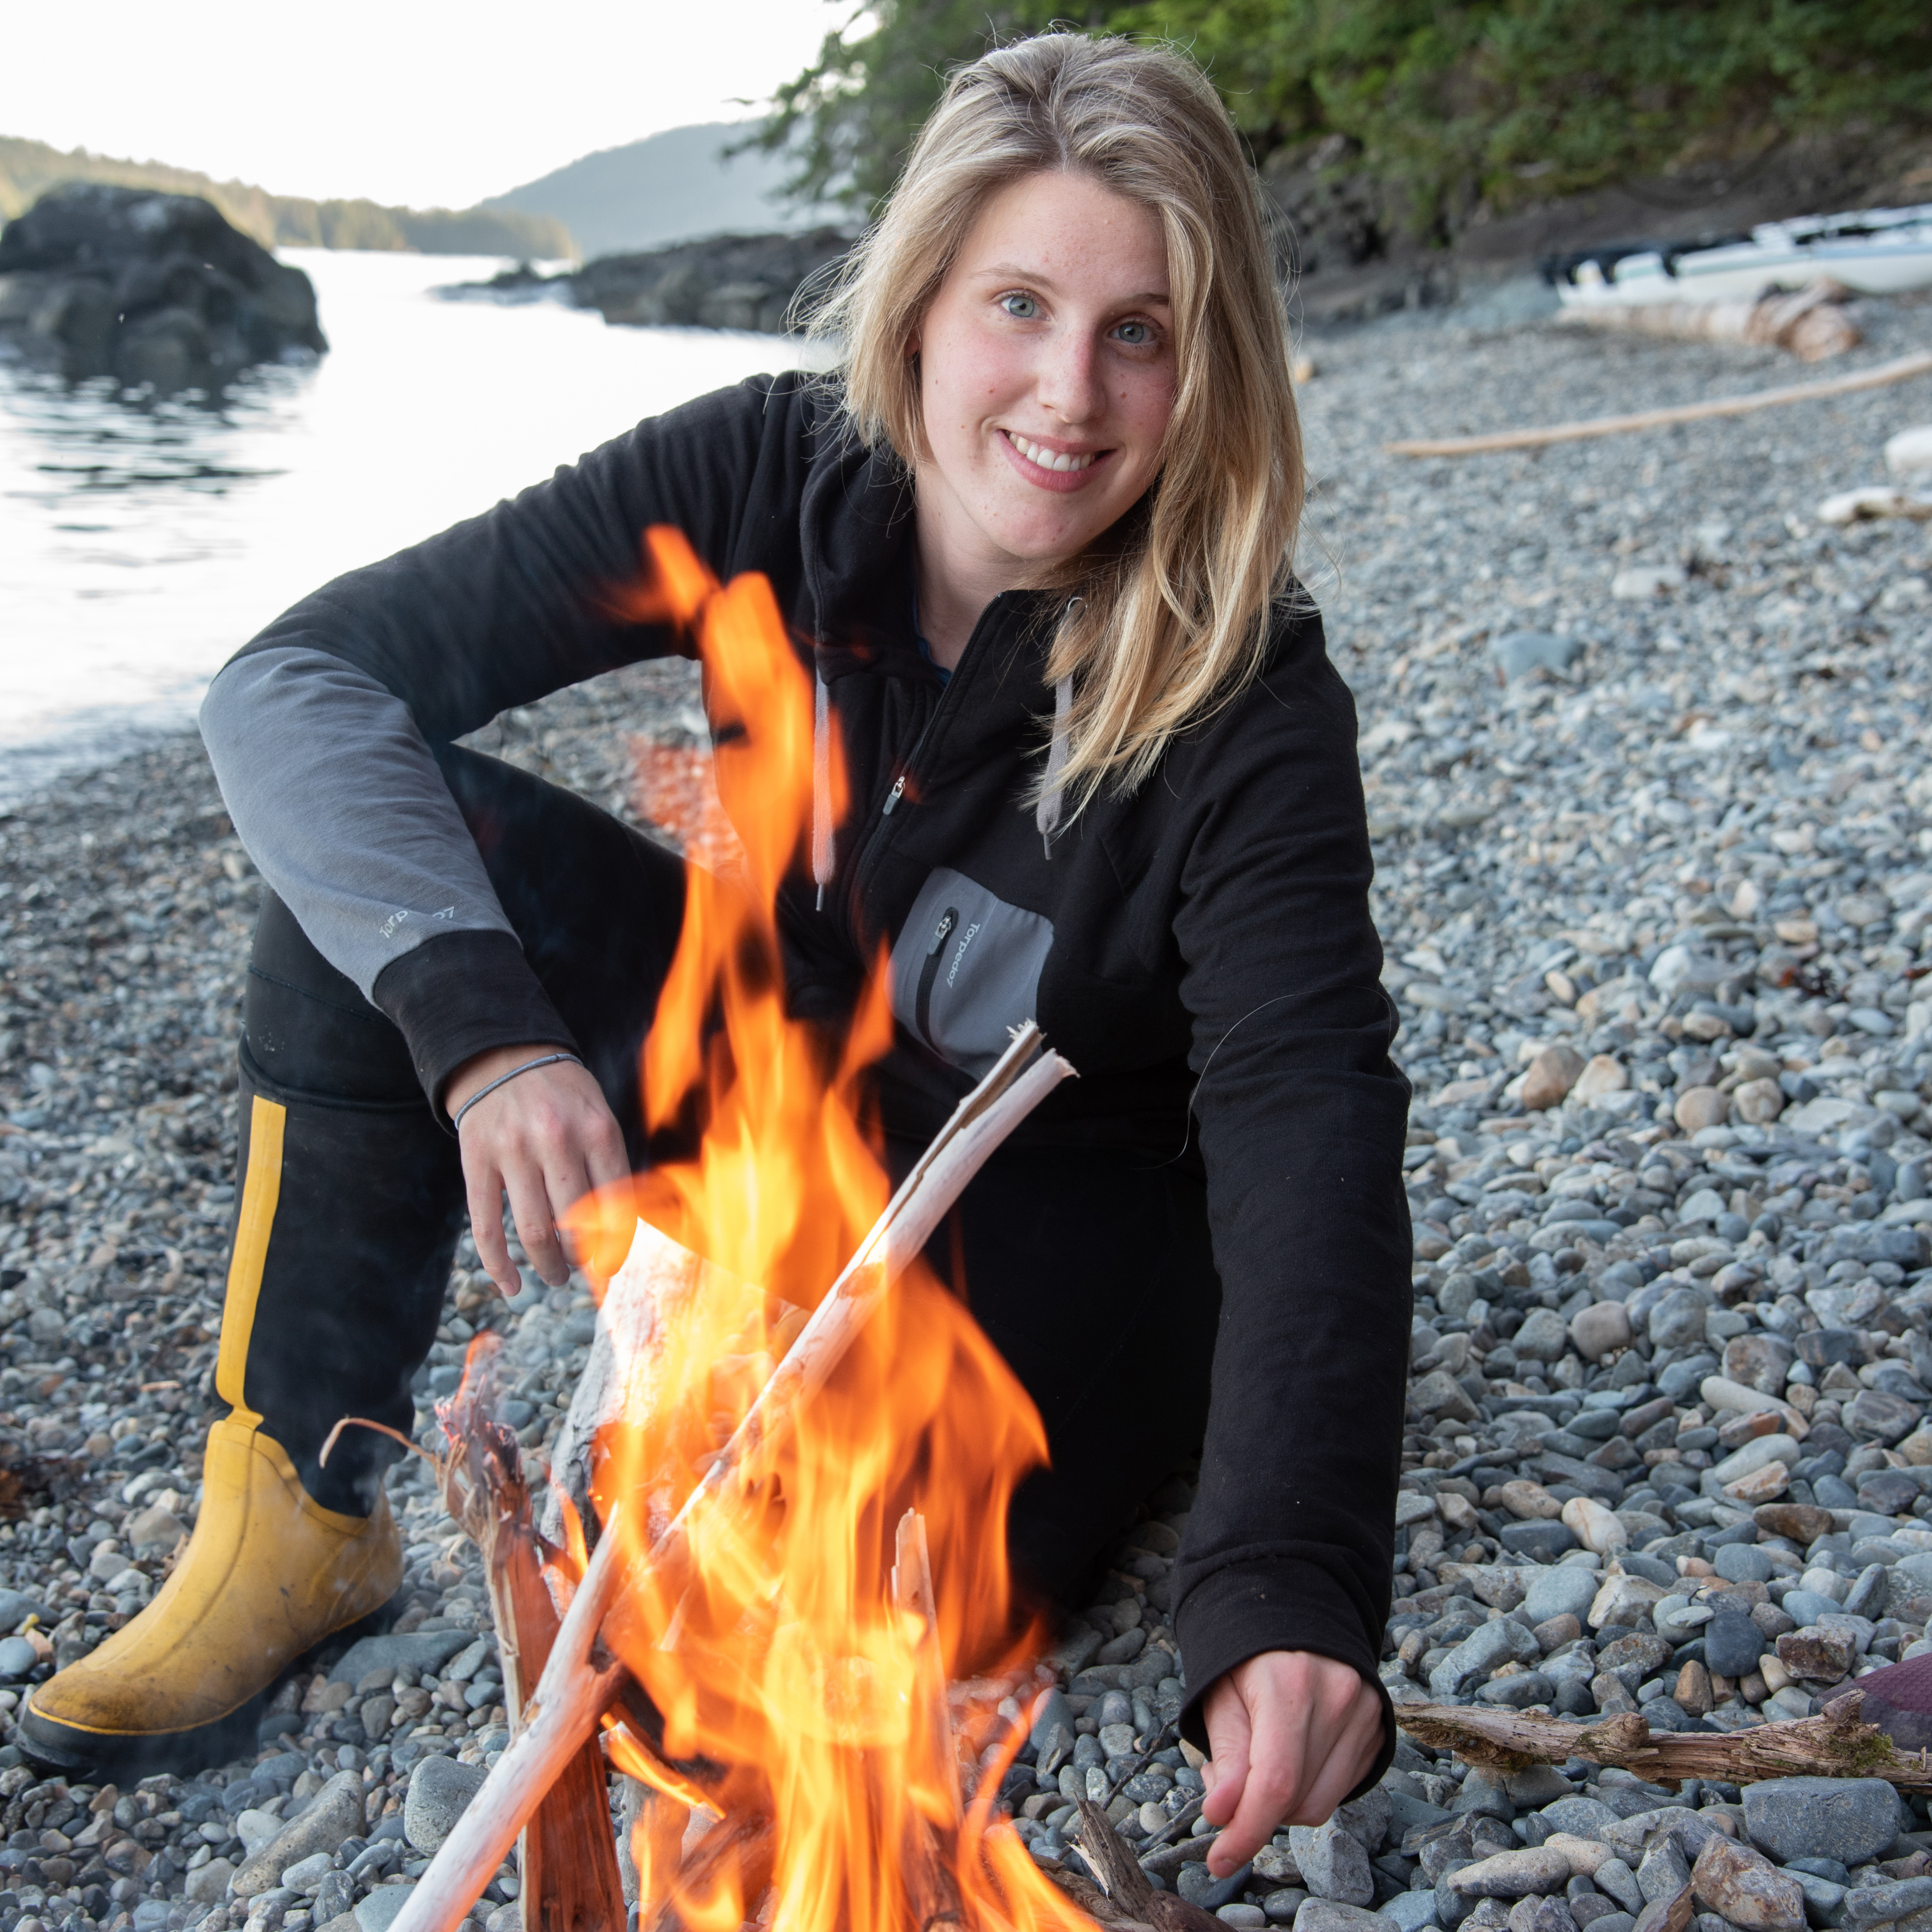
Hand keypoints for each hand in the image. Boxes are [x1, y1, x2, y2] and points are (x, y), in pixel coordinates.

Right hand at [447, 1044, 631, 1294]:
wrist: (501, 1054)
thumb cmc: (561, 1094)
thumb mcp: (598, 1114)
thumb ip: (609, 1166)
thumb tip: (619, 1232)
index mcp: (597, 1130)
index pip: (616, 1206)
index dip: (616, 1248)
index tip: (611, 1267)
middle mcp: (557, 1140)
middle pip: (575, 1225)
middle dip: (582, 1262)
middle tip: (583, 1273)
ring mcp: (513, 1151)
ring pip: (533, 1231)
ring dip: (547, 1267)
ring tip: (555, 1277)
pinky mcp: (476, 1160)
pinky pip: (486, 1226)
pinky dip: (498, 1265)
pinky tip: (511, 1286)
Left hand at [1199, 1650, 1384, 1876]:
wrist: (1293, 1609)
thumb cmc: (1245, 1653)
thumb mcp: (1218, 1693)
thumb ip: (1224, 1756)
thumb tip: (1221, 1816)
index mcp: (1289, 1683)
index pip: (1275, 1783)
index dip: (1246, 1832)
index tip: (1219, 1859)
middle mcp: (1337, 1698)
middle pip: (1298, 1801)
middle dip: (1257, 1812)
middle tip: (1228, 1784)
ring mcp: (1365, 1712)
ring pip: (1321, 1804)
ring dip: (1282, 1804)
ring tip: (1258, 1764)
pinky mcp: (1377, 1727)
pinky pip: (1341, 1788)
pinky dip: (1308, 1790)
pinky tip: (1289, 1758)